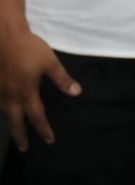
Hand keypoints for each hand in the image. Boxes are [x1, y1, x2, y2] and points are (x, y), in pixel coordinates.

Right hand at [0, 27, 79, 150]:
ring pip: (3, 113)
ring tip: (14, 130)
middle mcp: (9, 95)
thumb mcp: (50, 62)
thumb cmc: (29, 48)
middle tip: (23, 149)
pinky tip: (4, 109)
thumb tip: (77, 93)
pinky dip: (2, 110)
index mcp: (26, 92)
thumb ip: (62, 79)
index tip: (49, 140)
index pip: (37, 116)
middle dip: (20, 136)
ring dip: (10, 123)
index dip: (43, 129)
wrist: (3, 36)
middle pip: (14, 121)